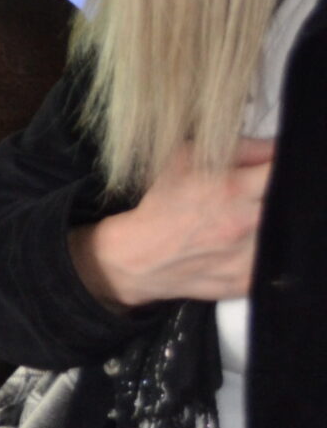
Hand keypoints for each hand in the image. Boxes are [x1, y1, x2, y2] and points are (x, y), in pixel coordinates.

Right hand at [73, 138, 272, 306]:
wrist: (139, 257)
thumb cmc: (161, 205)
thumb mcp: (186, 158)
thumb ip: (238, 147)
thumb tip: (273, 147)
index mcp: (232, 188)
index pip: (282, 169)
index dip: (278, 168)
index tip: (271, 170)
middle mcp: (245, 222)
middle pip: (289, 201)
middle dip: (271, 196)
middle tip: (252, 198)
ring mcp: (250, 255)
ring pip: (281, 231)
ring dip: (268, 225)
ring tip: (240, 223)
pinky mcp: (249, 281)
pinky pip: (272, 261)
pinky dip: (261, 251)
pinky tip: (237, 247)